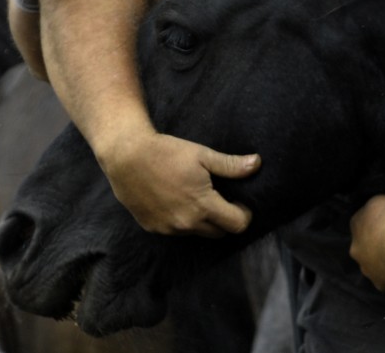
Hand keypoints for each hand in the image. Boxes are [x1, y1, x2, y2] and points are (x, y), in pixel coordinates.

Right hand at [99, 131, 260, 237]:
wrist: (127, 156)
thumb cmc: (167, 152)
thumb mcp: (202, 155)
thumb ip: (231, 166)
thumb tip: (257, 164)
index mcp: (203, 206)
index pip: (237, 225)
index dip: (244, 213)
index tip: (239, 201)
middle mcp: (187, 224)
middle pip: (219, 232)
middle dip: (225, 218)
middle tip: (220, 198)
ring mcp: (168, 229)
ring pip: (197, 233)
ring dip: (203, 220)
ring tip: (197, 197)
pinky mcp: (153, 228)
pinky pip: (176, 231)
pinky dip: (182, 221)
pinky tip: (176, 200)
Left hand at [349, 195, 384, 291]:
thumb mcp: (379, 201)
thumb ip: (375, 211)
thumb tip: (380, 215)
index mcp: (356, 225)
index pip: (362, 227)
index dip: (376, 229)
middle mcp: (356, 250)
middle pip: (364, 252)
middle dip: (376, 250)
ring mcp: (368, 270)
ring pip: (375, 270)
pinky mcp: (382, 285)